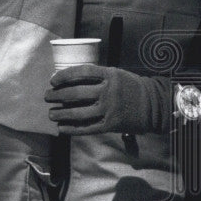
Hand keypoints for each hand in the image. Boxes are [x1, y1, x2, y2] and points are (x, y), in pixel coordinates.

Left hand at [44, 64, 165, 135]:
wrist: (152, 105)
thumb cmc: (131, 87)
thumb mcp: (117, 74)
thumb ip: (98, 76)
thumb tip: (71, 80)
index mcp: (110, 75)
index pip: (81, 72)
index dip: (64, 75)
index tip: (53, 80)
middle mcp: (108, 91)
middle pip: (75, 93)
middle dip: (57, 95)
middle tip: (47, 96)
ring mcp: (109, 109)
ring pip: (77, 113)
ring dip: (60, 114)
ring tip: (52, 113)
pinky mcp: (110, 125)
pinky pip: (86, 128)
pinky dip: (71, 129)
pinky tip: (62, 128)